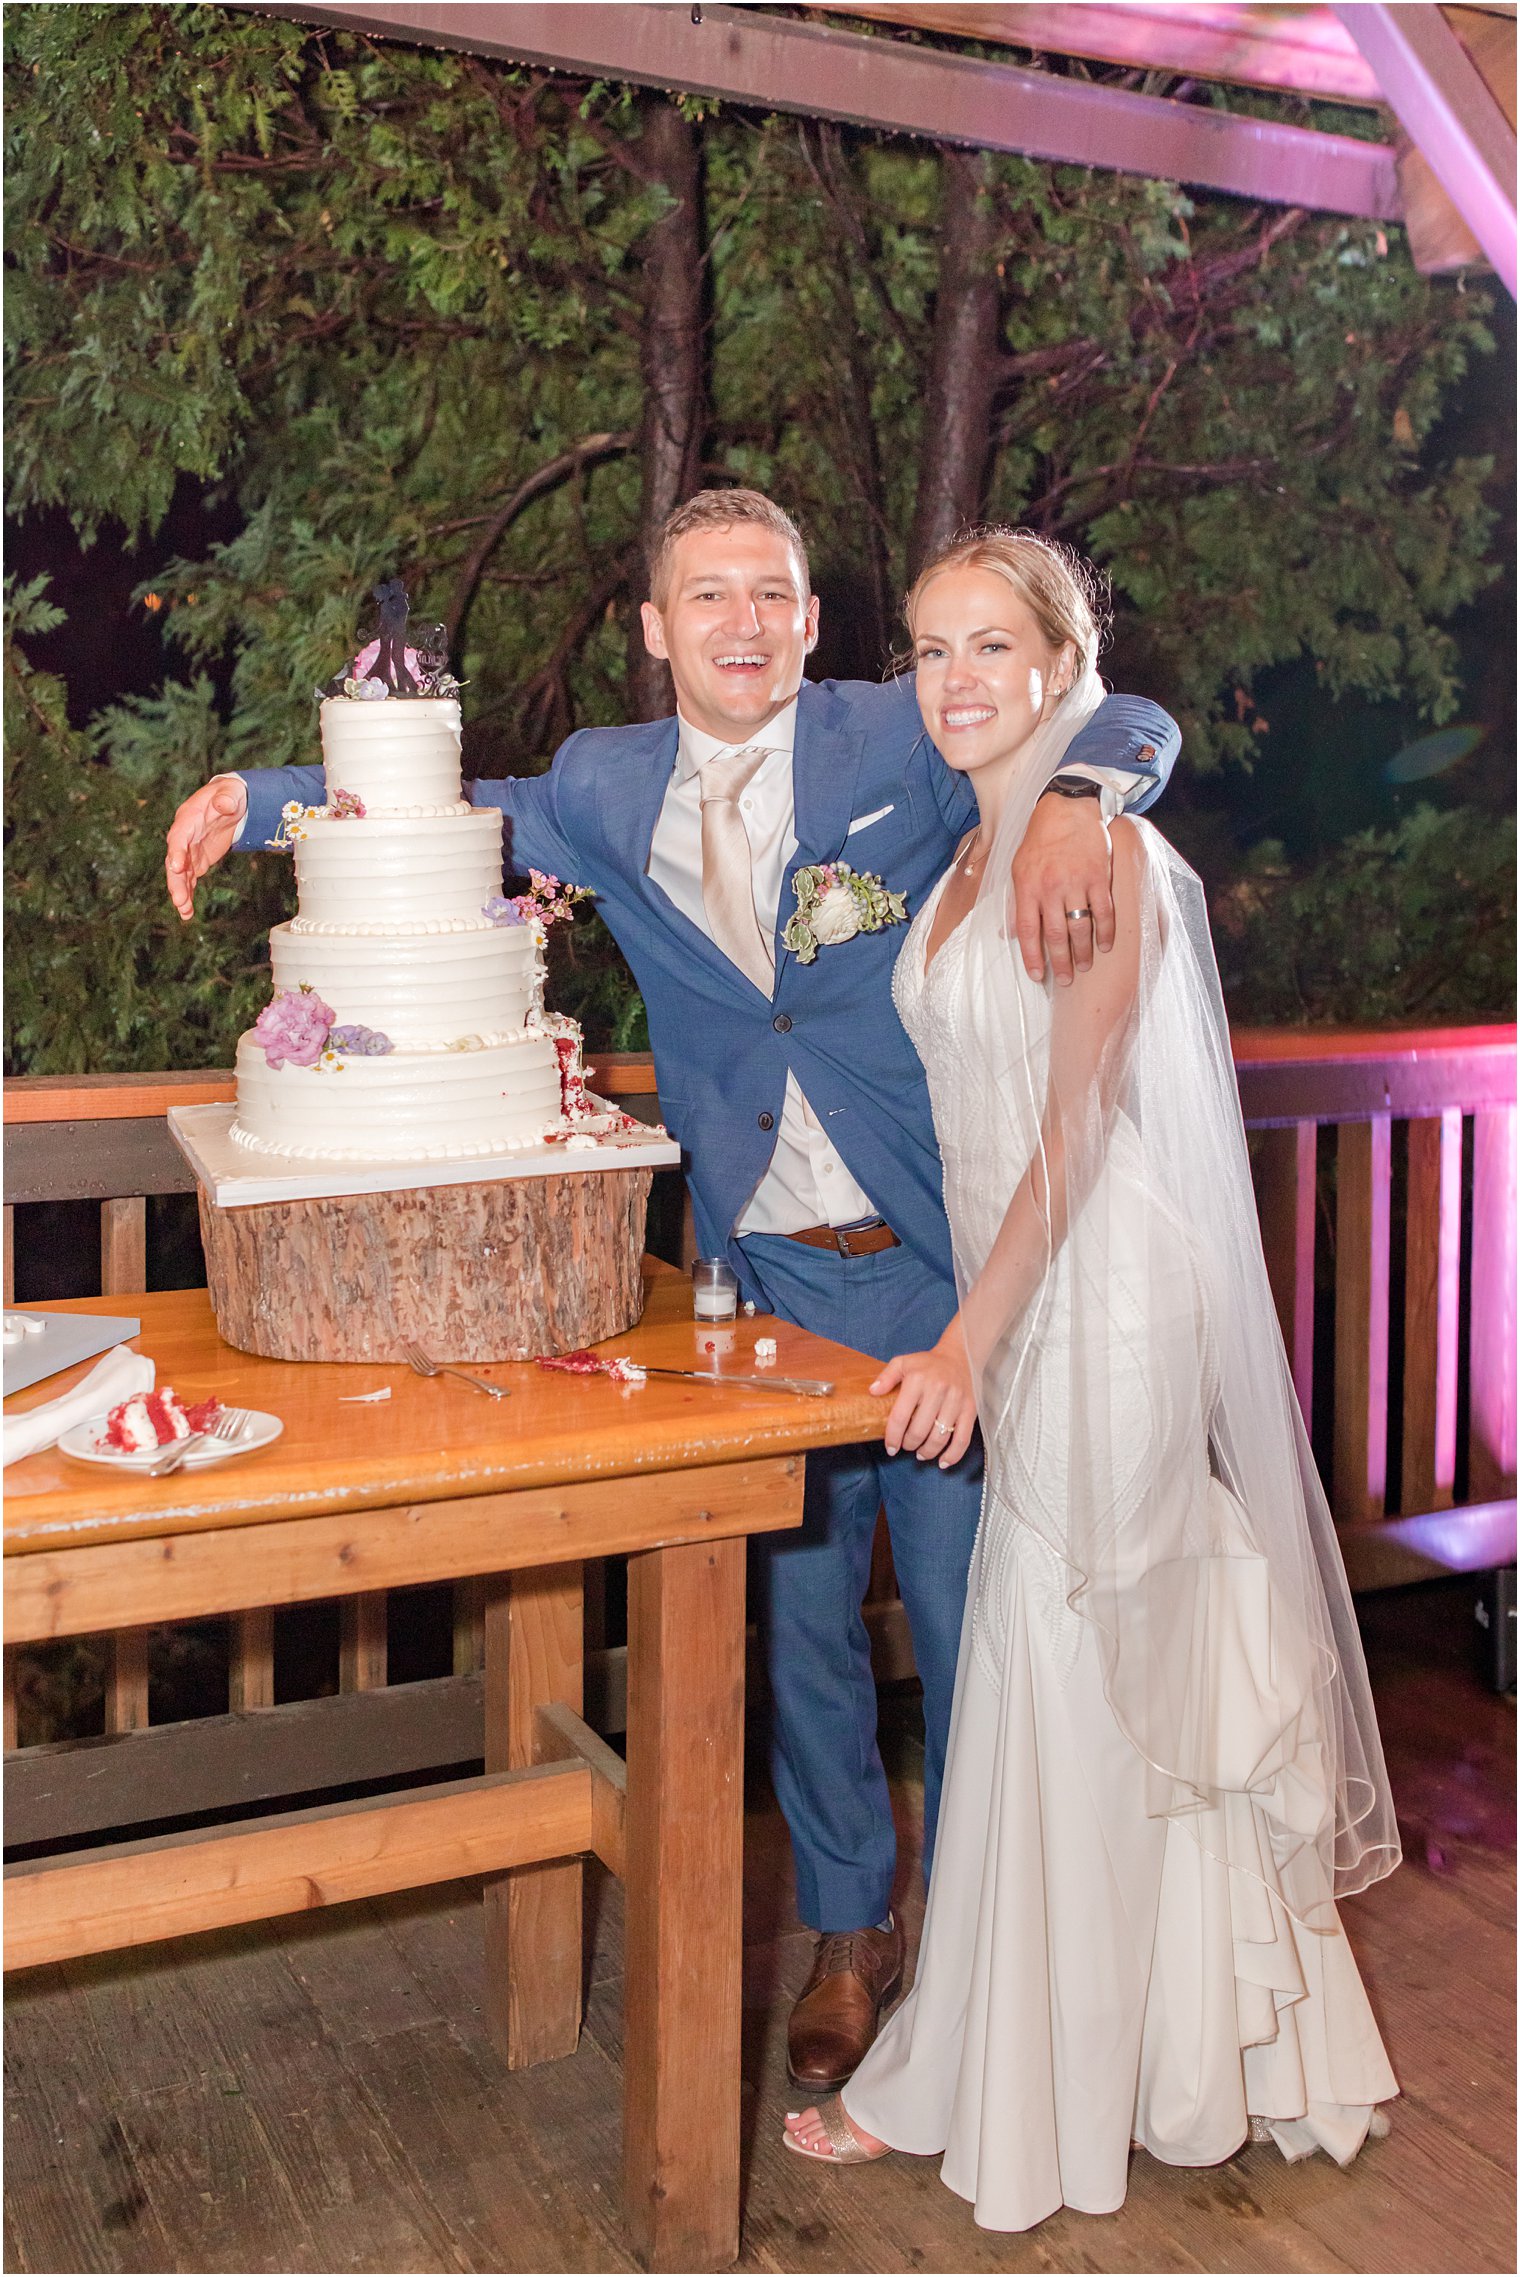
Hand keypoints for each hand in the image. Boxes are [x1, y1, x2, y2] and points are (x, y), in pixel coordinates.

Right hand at [166, 776, 247, 919]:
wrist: (230, 802)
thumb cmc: (229, 794)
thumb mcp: (231, 793)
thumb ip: (226, 799)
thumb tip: (225, 804)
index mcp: (189, 818)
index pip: (179, 836)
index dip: (176, 851)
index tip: (176, 866)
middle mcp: (183, 836)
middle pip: (175, 860)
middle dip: (176, 880)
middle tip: (179, 900)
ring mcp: (188, 851)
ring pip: (180, 874)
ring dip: (181, 893)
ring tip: (185, 912)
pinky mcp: (196, 861)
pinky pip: (189, 880)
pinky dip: (188, 895)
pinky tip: (188, 913)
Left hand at [869, 1331, 976, 1465]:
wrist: (961, 1356)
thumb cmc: (928, 1363)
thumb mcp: (903, 1362)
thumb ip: (886, 1376)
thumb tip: (872, 1392)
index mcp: (917, 1380)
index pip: (900, 1416)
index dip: (893, 1437)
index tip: (890, 1448)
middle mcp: (937, 1390)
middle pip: (919, 1431)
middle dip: (909, 1444)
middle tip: (906, 1446)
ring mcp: (956, 1401)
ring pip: (940, 1437)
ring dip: (927, 1451)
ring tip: (921, 1453)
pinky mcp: (970, 1410)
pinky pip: (963, 1438)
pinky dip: (953, 1455)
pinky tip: (943, 1462)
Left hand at [1013, 791, 1114, 985]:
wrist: (1068, 809)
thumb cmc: (1040, 841)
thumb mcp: (1019, 869)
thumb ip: (1016, 902)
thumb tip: (1009, 934)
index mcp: (1027, 887)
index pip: (1027, 931)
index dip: (1032, 957)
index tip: (1037, 976)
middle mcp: (1051, 888)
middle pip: (1055, 935)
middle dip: (1060, 962)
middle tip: (1064, 980)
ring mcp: (1076, 883)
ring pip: (1080, 927)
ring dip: (1083, 952)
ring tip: (1083, 966)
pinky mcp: (1099, 876)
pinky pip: (1104, 911)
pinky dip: (1106, 931)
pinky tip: (1105, 945)